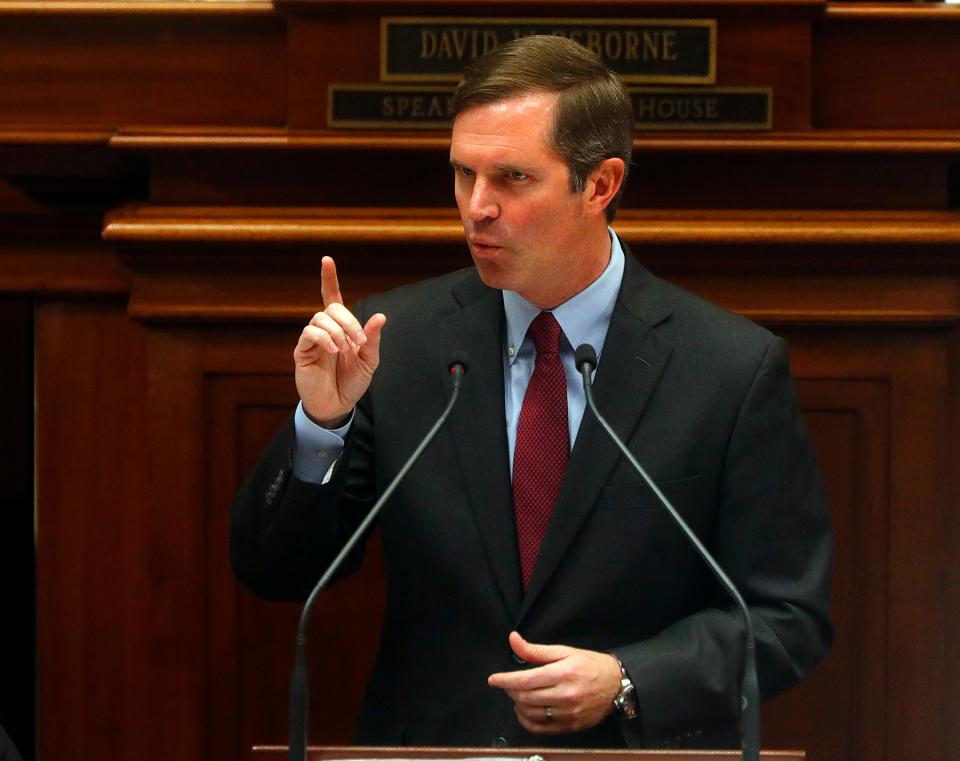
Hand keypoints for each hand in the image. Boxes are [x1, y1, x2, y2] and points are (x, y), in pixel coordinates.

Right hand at [294, 256, 385, 426]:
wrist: (337, 405)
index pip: (332, 298)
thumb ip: (372, 339)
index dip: (329, 279)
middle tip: (359, 342)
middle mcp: (325, 330)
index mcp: (341, 328)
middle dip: (349, 321)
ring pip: (320, 318)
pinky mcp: (302, 351)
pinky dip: (324, 338)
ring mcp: (312, 340)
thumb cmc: (352, 382)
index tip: (327, 260)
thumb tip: (379, 317)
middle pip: (331, 308)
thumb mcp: (369, 360)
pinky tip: (333, 350)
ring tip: (345, 350)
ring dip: (338, 332)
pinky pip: (309, 333)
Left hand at [487, 631, 621, 734]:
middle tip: (507, 684)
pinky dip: (528, 721)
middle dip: (510, 691)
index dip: (505, 680)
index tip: (494, 679)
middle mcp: (566, 695)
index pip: (526, 680)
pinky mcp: (571, 726)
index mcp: (563, 673)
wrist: (617, 684)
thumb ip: (535, 650)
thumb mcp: (564, 651)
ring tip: (517, 695)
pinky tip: (525, 711)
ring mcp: (568, 714)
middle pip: (526, 697)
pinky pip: (542, 728)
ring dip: (518, 705)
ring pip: (531, 714)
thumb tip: (513, 640)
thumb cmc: (590, 665)